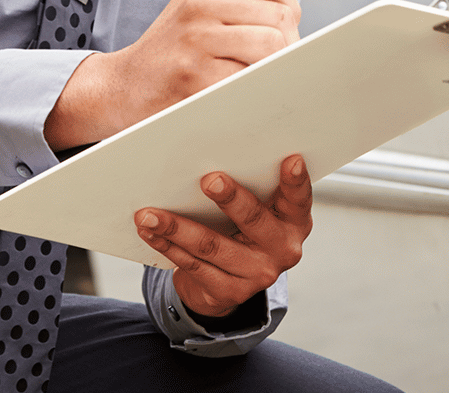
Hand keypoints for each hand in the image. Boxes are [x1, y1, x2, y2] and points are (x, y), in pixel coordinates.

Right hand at [46, 0, 297, 147]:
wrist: (121, 88)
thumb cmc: (170, 54)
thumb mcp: (197, 13)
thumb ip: (240, 9)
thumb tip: (296, 29)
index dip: (289, 9)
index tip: (283, 31)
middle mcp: (199, 6)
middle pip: (278, 18)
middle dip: (287, 46)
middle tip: (272, 65)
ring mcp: (196, 41)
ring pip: (271, 48)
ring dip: (273, 69)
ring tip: (256, 78)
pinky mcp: (196, 77)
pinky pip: (250, 80)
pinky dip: (255, 90)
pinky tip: (239, 94)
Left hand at [136, 154, 312, 316]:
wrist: (230, 281)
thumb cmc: (243, 229)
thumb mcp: (260, 211)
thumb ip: (253, 188)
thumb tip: (212, 156)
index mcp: (295, 222)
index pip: (299, 199)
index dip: (296, 181)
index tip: (292, 160)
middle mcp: (283, 250)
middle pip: (254, 220)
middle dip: (231, 199)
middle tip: (209, 180)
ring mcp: (258, 275)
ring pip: (212, 246)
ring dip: (177, 227)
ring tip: (149, 214)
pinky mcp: (230, 292)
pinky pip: (193, 266)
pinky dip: (167, 246)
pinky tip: (149, 232)